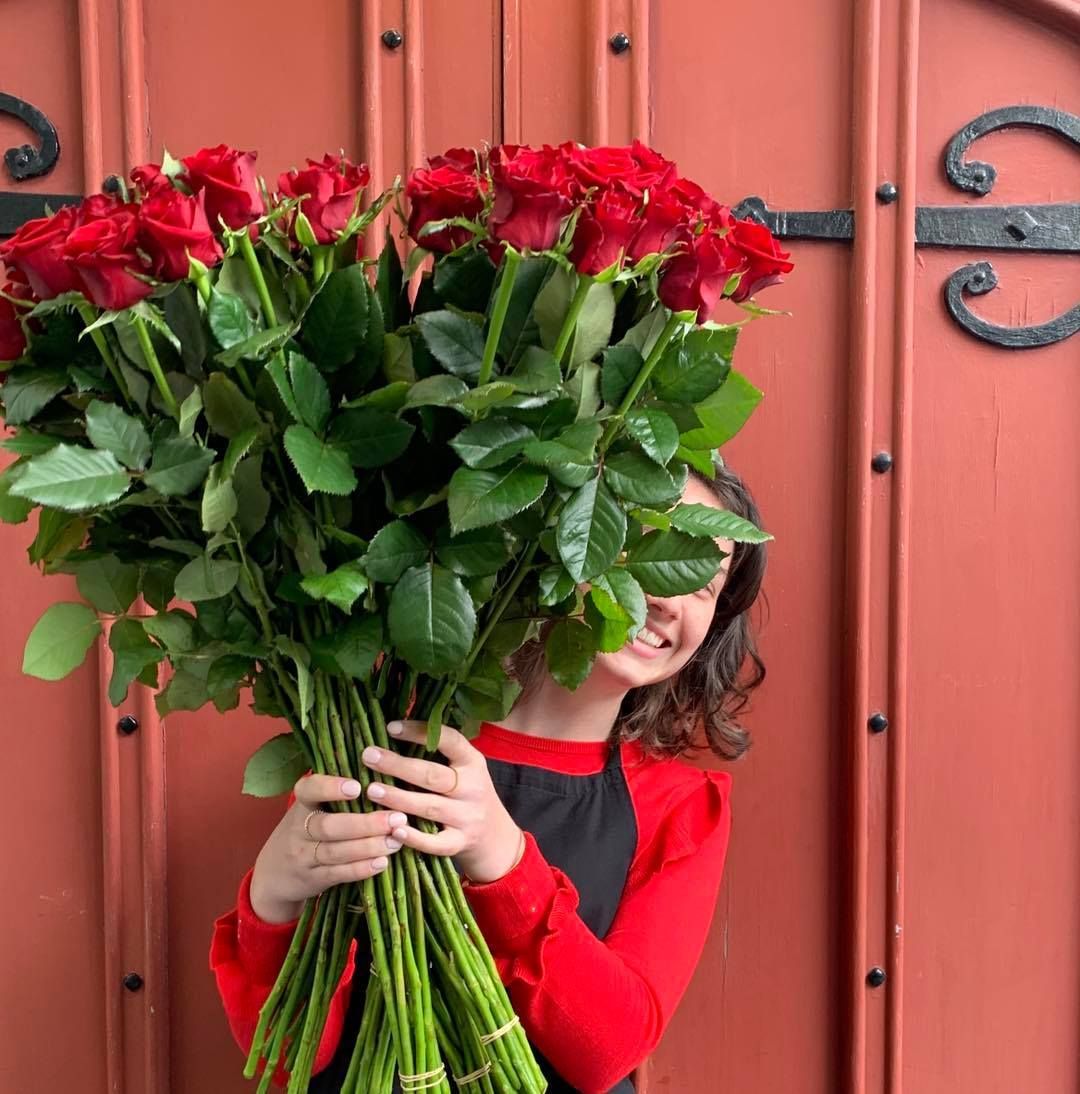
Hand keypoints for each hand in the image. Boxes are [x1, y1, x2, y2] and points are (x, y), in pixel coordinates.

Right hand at [249, 773, 408, 923]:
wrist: (274, 873)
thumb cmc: (306, 828)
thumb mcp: (311, 807)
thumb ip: (336, 791)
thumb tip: (380, 766)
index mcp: (302, 804)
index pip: (309, 790)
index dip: (330, 787)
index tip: (357, 786)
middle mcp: (299, 829)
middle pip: (329, 826)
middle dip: (365, 823)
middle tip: (397, 818)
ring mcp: (304, 856)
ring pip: (336, 851)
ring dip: (369, 847)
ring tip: (396, 840)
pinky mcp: (313, 879)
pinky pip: (337, 874)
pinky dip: (360, 869)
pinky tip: (382, 863)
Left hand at [361, 720, 525, 884]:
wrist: (495, 836)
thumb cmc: (468, 793)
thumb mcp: (465, 769)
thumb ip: (440, 754)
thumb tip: (394, 729)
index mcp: (473, 762)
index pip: (449, 740)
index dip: (420, 732)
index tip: (391, 727)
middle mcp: (473, 788)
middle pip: (432, 775)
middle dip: (398, 765)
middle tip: (368, 756)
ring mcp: (467, 817)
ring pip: (429, 807)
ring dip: (398, 798)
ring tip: (371, 790)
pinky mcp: (460, 843)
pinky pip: (435, 842)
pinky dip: (414, 837)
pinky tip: (393, 830)